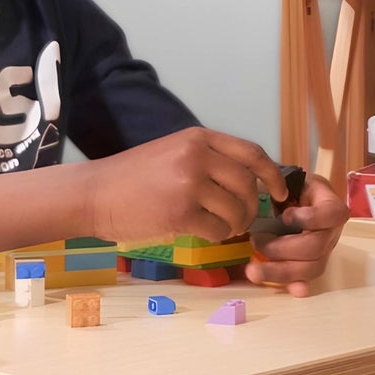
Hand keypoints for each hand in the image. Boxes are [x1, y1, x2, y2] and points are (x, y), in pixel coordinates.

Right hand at [86, 128, 286, 243]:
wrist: (93, 194)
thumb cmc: (132, 177)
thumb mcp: (172, 152)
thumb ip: (208, 159)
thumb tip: (248, 180)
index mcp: (198, 137)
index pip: (251, 152)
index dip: (272, 174)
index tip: (280, 192)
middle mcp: (197, 155)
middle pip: (248, 184)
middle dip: (253, 207)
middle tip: (244, 219)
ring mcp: (189, 183)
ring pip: (237, 209)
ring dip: (236, 224)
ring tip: (224, 228)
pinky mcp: (180, 212)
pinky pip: (218, 229)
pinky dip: (218, 236)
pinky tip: (205, 233)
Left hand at [245, 173, 346, 295]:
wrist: (294, 199)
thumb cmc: (290, 188)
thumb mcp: (287, 179)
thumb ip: (278, 187)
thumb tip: (269, 204)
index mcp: (329, 205)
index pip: (331, 214)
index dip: (310, 218)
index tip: (285, 215)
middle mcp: (332, 231)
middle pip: (316, 247)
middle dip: (282, 248)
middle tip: (256, 241)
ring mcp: (324, 251)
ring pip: (311, 268)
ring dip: (280, 271)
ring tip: (252, 270)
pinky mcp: (312, 265)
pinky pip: (307, 280)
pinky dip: (297, 286)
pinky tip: (290, 290)